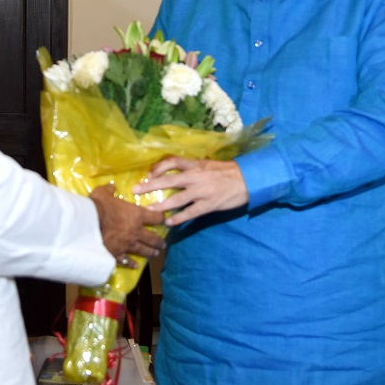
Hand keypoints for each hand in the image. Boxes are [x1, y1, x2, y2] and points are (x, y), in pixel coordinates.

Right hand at [89, 184, 166, 267]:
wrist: (86, 224)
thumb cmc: (97, 206)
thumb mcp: (103, 193)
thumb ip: (110, 190)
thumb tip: (112, 185)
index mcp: (136, 215)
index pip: (155, 217)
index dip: (161, 218)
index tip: (164, 220)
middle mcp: (135, 231)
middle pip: (152, 238)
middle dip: (159, 241)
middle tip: (163, 244)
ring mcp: (127, 244)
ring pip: (143, 250)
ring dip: (150, 252)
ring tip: (155, 254)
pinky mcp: (117, 254)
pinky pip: (127, 260)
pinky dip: (132, 263)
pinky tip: (135, 266)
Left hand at [131, 156, 247, 225]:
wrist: (248, 179)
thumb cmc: (228, 172)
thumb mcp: (208, 165)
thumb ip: (193, 169)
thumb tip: (176, 173)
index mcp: (196, 165)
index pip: (172, 161)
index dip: (158, 167)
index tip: (148, 174)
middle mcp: (196, 176)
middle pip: (169, 180)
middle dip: (151, 185)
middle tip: (135, 190)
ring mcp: (202, 191)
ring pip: (177, 198)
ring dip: (161, 205)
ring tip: (149, 211)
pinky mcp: (209, 204)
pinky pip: (191, 212)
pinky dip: (179, 217)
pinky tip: (169, 222)